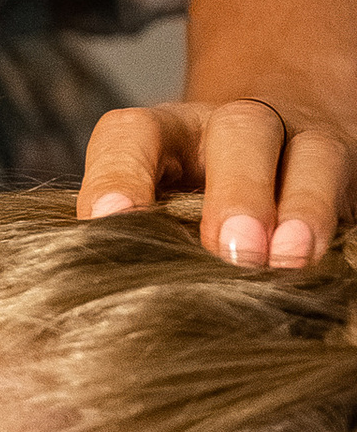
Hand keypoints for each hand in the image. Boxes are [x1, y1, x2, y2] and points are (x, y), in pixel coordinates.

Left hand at [78, 88, 348, 266]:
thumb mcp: (146, 212)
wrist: (263, 159)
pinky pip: (339, 181)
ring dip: (300, 205)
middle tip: (229, 250)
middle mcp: (228, 128)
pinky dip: (328, 219)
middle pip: (238, 134)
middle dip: (235, 191)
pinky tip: (317, 259)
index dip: (119, 172)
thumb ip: (127, 242)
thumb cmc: (181, 207)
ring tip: (287, 258)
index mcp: (161, 134)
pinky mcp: (333, 166)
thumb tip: (99, 303)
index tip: (105, 219)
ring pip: (306, 151)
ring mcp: (291, 142)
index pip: (132, 134)